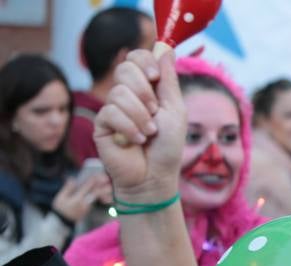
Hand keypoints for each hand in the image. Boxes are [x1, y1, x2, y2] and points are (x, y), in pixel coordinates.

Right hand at [51, 175, 105, 223]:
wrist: (63, 222)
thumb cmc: (60, 209)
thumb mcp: (61, 198)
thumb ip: (67, 188)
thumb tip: (72, 179)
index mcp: (78, 200)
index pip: (86, 189)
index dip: (92, 182)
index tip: (96, 175)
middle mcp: (85, 203)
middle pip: (95, 193)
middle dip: (101, 186)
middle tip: (106, 179)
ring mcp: (88, 207)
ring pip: (96, 197)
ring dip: (101, 190)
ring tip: (107, 185)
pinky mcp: (89, 209)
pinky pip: (95, 200)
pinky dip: (99, 195)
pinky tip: (101, 190)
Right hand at [94, 44, 185, 204]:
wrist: (155, 177)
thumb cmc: (167, 147)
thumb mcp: (175, 111)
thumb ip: (169, 81)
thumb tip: (166, 48)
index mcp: (146, 88)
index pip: (136, 58)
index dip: (144, 61)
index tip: (155, 77)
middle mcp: (127, 95)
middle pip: (125, 68)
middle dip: (145, 92)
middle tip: (155, 112)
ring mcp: (112, 108)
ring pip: (119, 92)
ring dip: (140, 115)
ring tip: (148, 133)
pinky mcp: (101, 123)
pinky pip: (111, 112)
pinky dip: (129, 128)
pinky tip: (135, 141)